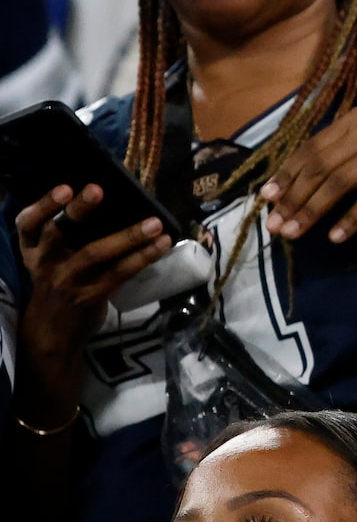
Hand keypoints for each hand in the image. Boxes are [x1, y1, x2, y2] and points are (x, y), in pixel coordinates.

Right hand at [13, 185, 173, 425]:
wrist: (51, 333)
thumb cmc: (57, 282)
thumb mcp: (49, 259)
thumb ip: (66, 235)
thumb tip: (110, 197)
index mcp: (33, 250)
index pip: (27, 224)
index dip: (43, 205)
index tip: (64, 188)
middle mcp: (45, 263)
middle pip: (56, 234)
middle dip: (76, 211)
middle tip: (97, 189)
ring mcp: (67, 281)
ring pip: (94, 254)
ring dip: (127, 236)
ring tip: (154, 222)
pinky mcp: (90, 296)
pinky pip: (119, 274)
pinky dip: (143, 257)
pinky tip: (163, 244)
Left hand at [260, 107, 356, 244]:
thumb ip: (338, 158)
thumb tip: (289, 188)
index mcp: (356, 119)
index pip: (311, 148)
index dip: (287, 174)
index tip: (267, 199)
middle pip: (321, 166)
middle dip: (294, 198)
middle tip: (276, 225)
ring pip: (340, 181)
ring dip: (313, 211)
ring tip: (295, 234)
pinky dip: (351, 218)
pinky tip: (335, 237)